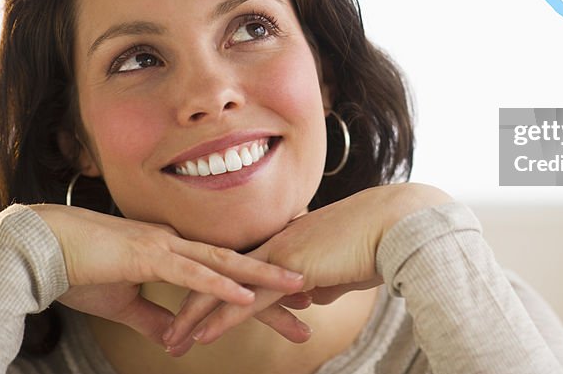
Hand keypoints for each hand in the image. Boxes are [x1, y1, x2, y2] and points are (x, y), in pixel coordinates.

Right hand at [28, 204, 305, 345]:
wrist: (37, 249)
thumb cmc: (77, 272)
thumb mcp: (122, 303)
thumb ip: (153, 317)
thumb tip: (177, 337)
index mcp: (173, 249)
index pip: (225, 269)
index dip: (260, 281)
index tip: (292, 295)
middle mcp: (177, 242)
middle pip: (237, 265)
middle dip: (276, 283)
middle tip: (313, 299)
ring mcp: (165, 245)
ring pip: (226, 265)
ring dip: (264, 279)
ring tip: (299, 290)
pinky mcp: (148, 256)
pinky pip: (193, 274)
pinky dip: (222, 286)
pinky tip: (248, 295)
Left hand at [162, 183, 451, 352]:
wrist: (395, 224)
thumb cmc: (376, 243)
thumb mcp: (341, 267)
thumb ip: (321, 280)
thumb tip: (310, 296)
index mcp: (288, 238)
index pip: (239, 265)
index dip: (213, 284)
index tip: (191, 303)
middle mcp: (277, 242)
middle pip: (220, 273)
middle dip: (191, 301)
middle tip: (167, 323)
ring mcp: (281, 254)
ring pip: (225, 288)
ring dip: (195, 316)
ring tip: (170, 338)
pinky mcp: (291, 269)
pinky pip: (248, 298)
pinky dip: (221, 318)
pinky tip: (200, 334)